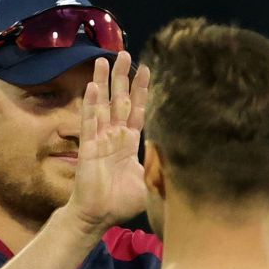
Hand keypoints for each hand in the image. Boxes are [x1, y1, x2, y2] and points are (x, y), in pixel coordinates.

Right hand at [66, 53, 149, 232]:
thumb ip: (159, 164)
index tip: (148, 69)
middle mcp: (115, 136)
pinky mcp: (89, 147)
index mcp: (129, 143)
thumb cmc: (121, 202)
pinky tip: (92, 87)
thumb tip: (179, 154)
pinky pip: (90, 122)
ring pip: (103, 104)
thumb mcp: (149, 180)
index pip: (138, 110)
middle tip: (126, 53)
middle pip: (120, 100)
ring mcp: (100, 139)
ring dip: (104, 82)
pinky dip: (91, 104)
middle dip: (123, 77)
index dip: (142, 90)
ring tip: (105, 59)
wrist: (99, 216)